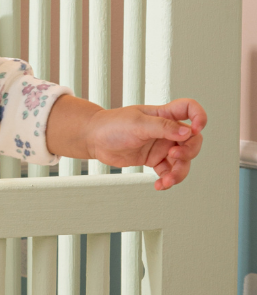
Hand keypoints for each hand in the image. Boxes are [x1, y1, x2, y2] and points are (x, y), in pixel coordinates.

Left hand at [84, 99, 204, 189]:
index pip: (190, 109)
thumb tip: (187, 132)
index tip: (196, 129)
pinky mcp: (154, 160)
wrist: (94, 140)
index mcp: (164, 114)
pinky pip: (168, 172)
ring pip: (182, 160)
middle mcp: (166, 130)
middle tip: (174, 157)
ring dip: (179, 172)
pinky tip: (160, 185)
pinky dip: (167, 180)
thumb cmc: (113, 125)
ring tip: (167, 180)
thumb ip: (163, 127)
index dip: (199, 116)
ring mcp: (161, 146)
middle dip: (189, 152)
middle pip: (192, 141)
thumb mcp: (138, 124)